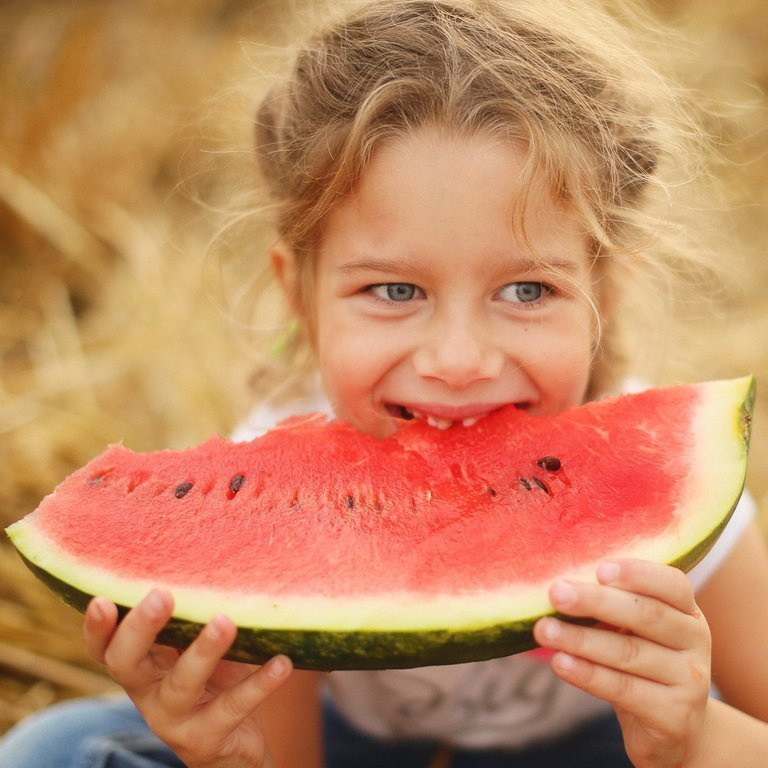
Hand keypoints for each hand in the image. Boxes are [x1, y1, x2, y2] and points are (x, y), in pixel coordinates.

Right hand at [84, 589, 291, 767]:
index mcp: (140, 665)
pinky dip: (259, 683)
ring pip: (182, 684)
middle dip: (141, 629)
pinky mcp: (208, 737)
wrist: (231, 747)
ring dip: (204, 651)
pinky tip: (282, 662)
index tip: (102, 599)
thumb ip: (192, 615)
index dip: (97, 628)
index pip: (105, 647)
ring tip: (225, 621)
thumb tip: (207, 553)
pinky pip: (234, 707)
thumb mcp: (194, 648)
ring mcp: (175, 719)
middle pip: (126, 663)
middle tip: (161, 596)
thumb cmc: (212, 679)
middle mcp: (148, 692)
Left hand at [532, 559, 710, 767]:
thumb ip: (611, 605)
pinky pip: (623, 689)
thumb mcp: (634, 631)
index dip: (638, 574)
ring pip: (628, 652)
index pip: (672, 584)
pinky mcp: (674, 716)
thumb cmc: (641, 664)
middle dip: (596, 602)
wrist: (673, 731)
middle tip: (556, 593)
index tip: (599, 569)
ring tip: (544, 630)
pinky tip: (560, 663)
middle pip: (646, 615)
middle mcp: (695, 641)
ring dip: (580, 639)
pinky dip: (588, 674)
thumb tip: (561, 584)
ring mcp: (689, 680)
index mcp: (686, 611)